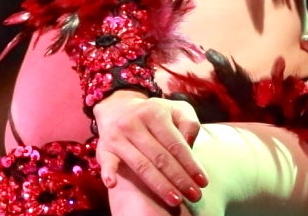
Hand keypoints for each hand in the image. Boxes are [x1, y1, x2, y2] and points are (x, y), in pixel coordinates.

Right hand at [92, 90, 207, 207]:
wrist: (117, 107)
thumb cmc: (153, 114)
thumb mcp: (174, 110)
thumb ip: (188, 123)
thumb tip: (190, 145)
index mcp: (154, 112)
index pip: (175, 144)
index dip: (190, 164)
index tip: (203, 182)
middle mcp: (134, 123)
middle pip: (160, 157)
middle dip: (179, 179)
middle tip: (195, 195)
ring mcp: (118, 136)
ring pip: (141, 165)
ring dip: (159, 185)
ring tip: (175, 200)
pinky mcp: (104, 147)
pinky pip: (106, 162)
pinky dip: (108, 172)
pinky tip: (113, 184)